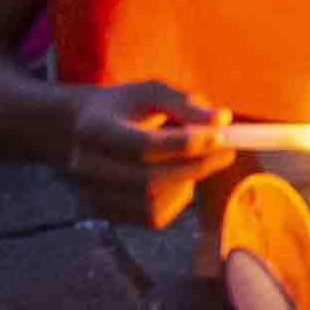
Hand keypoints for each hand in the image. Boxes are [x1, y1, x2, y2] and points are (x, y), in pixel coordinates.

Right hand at [64, 79, 231, 228]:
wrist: (81, 131)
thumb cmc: (124, 107)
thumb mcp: (150, 92)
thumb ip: (185, 104)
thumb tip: (222, 120)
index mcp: (92, 129)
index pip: (141, 146)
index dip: (183, 145)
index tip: (220, 136)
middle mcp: (84, 167)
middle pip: (148, 179)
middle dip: (195, 166)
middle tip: (228, 151)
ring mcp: (92, 195)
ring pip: (153, 202)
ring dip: (187, 181)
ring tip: (197, 158)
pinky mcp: (106, 214)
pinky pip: (153, 217)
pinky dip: (176, 198)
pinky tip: (178, 176)